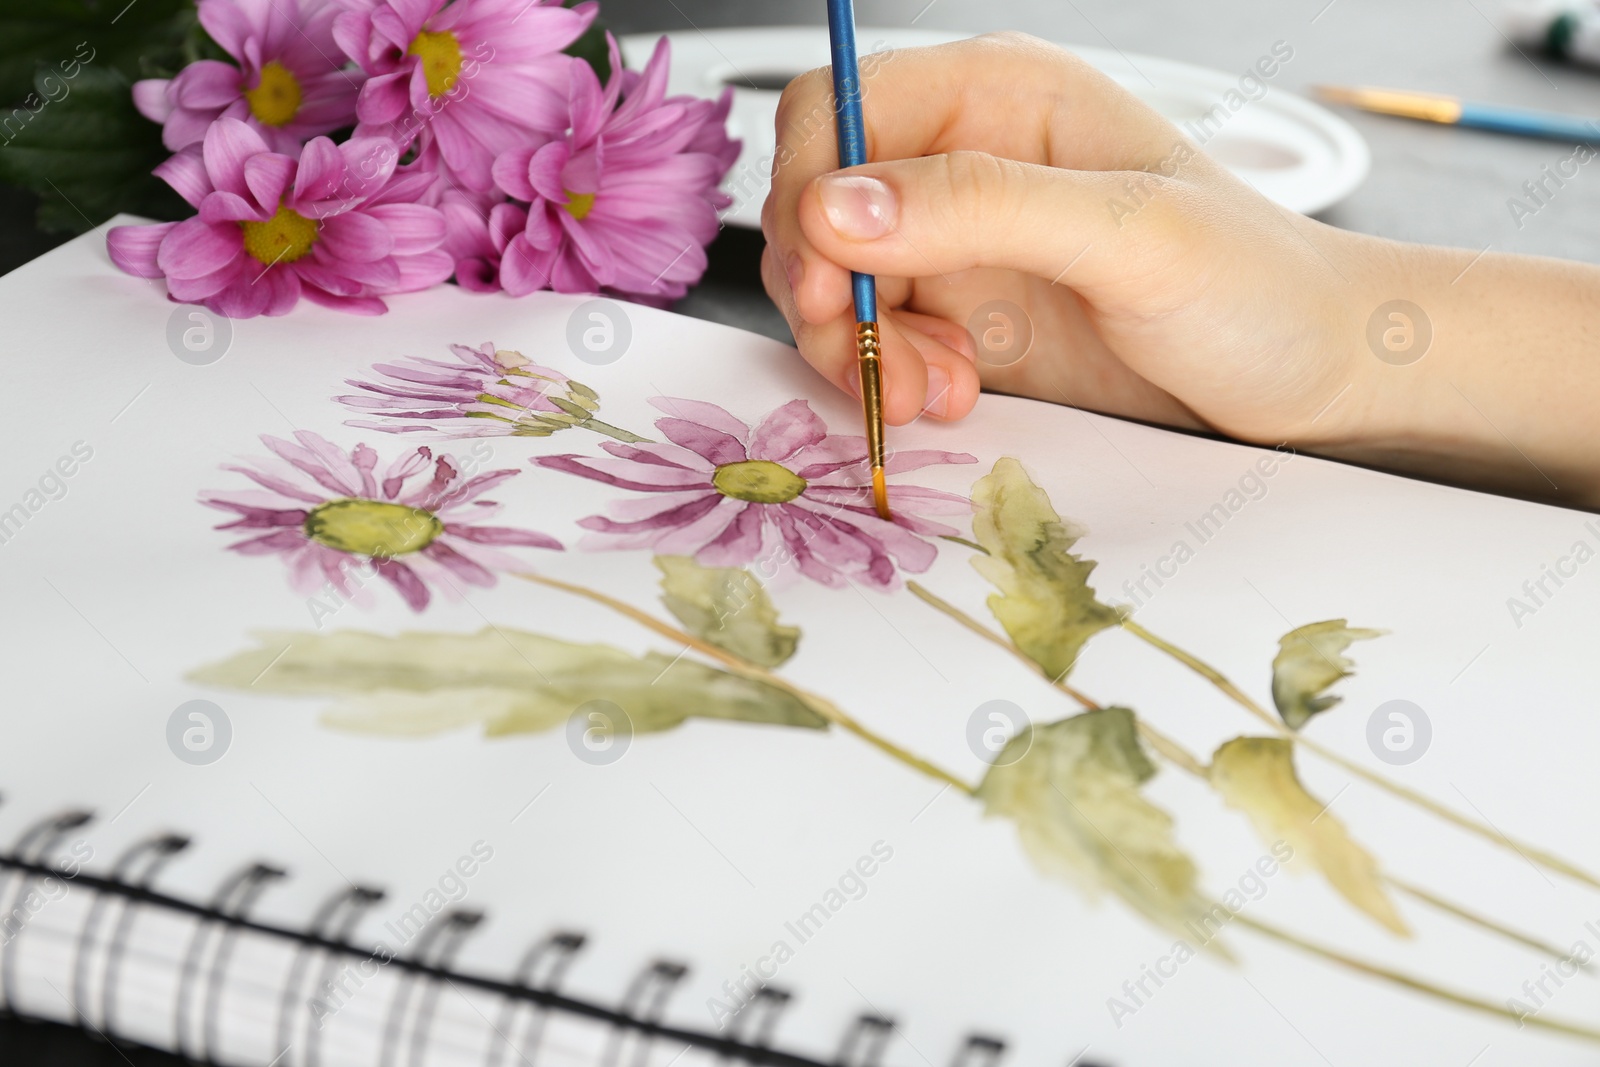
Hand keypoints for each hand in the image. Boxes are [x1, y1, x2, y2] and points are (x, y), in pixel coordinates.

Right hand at [760, 33, 1375, 445]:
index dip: (809, 192)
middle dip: (829, 290)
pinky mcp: (968, 318)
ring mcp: (964, 244)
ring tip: (936, 387)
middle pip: (819, 204)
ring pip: (838, 283)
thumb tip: (836, 205)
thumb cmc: (1257, 285)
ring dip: (861, 349)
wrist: (1313, 376)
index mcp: (1000, 97)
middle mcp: (968, 163)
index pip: (840, 110)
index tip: (828, 281)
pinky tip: (953, 394)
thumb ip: (981, 206)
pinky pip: (880, 342)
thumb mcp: (1128, 235)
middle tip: (872, 355)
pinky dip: (892, 377)